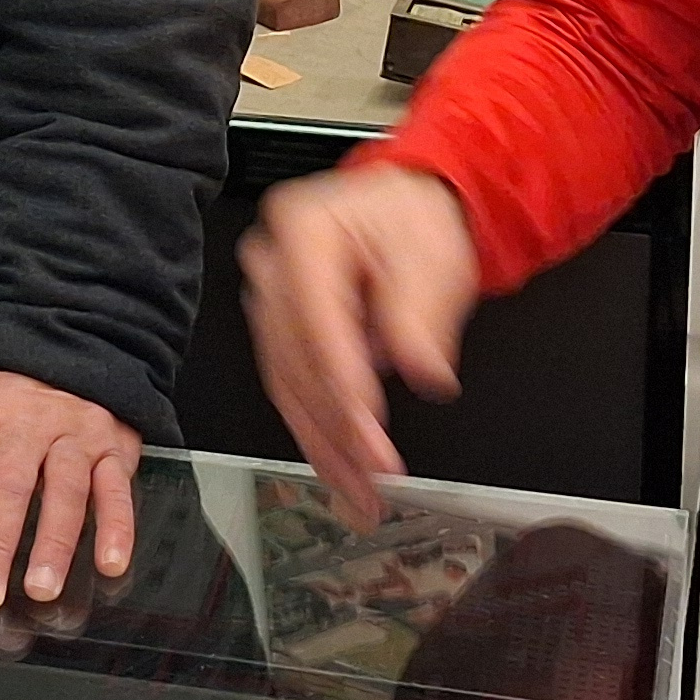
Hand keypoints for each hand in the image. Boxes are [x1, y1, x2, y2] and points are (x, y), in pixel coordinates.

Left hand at [0, 366, 141, 611]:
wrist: (60, 344)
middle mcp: (27, 421)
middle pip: (9, 486)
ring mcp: (74, 433)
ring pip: (66, 490)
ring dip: (54, 544)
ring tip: (41, 592)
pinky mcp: (114, 447)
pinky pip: (117, 488)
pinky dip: (119, 527)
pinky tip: (111, 565)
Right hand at [239, 164, 479, 517]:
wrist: (398, 207)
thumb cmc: (411, 219)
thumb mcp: (432, 255)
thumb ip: (420, 314)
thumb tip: (423, 370)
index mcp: (304, 230)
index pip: (319, 325)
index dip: (344, 392)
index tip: (372, 443)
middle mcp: (272, 264)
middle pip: (295, 364)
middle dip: (334, 432)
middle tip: (370, 482)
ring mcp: (267, 297)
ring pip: (287, 386)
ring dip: (322, 444)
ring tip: (356, 492)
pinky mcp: (276, 328)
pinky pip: (290, 387)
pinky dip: (317, 431)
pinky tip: (338, 467)